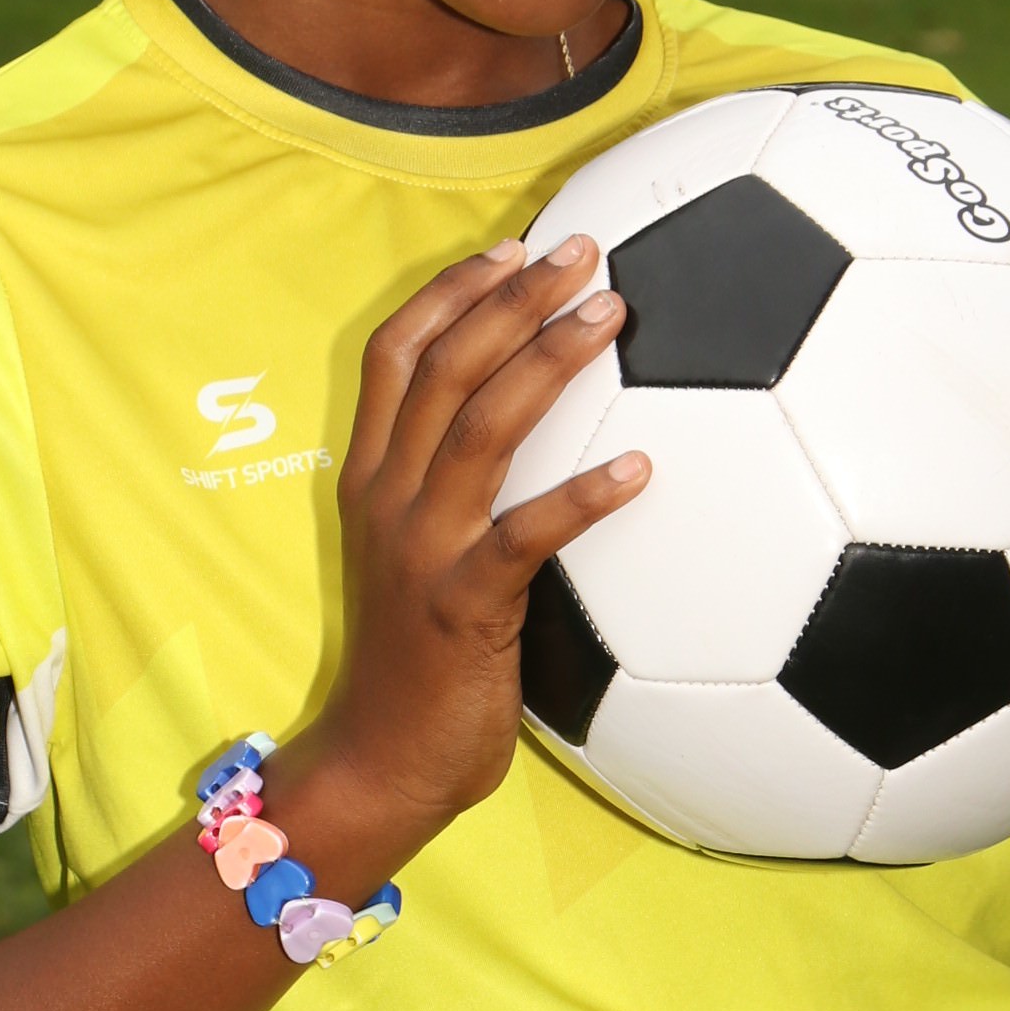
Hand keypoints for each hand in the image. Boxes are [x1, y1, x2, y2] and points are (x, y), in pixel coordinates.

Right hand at [289, 237, 648, 856]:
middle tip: (583, 252)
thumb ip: (458, 493)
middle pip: (442, 367)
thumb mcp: (419, 557)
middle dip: (512, 297)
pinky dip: (583, 497)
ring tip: (611, 314)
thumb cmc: (419, 663)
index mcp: (370, 479)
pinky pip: (526, 536)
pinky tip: (639, 470)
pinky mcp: (460, 607)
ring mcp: (420, 550)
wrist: (381, 763)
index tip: (514, 247)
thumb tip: (535, 436)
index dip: (452, 291)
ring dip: (548, 360)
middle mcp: (387, 500)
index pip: (394, 354)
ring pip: (480, 426)